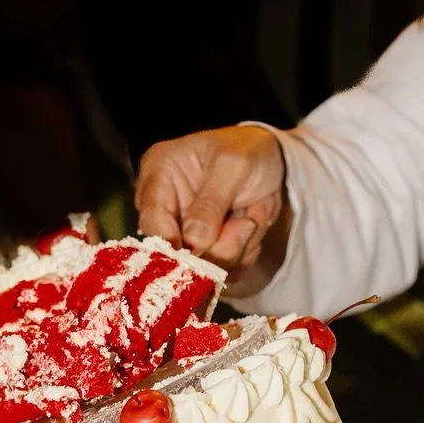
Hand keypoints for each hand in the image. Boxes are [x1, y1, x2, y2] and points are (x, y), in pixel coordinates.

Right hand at [135, 125, 286, 271]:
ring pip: (202, 268)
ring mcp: (184, 233)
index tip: (198, 248)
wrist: (272, 159)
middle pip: (175, 252)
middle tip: (247, 224)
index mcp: (160, 174)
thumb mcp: (233, 165)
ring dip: (235, 250)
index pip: (151, 219)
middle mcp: (166, 208)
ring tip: (251, 219)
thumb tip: (192, 242)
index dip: (171, 243)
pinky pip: (221, 272)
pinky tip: (250, 229)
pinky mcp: (205, 250)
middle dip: (216, 247)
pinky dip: (243, 256)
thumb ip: (211, 202)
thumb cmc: (248, 150)